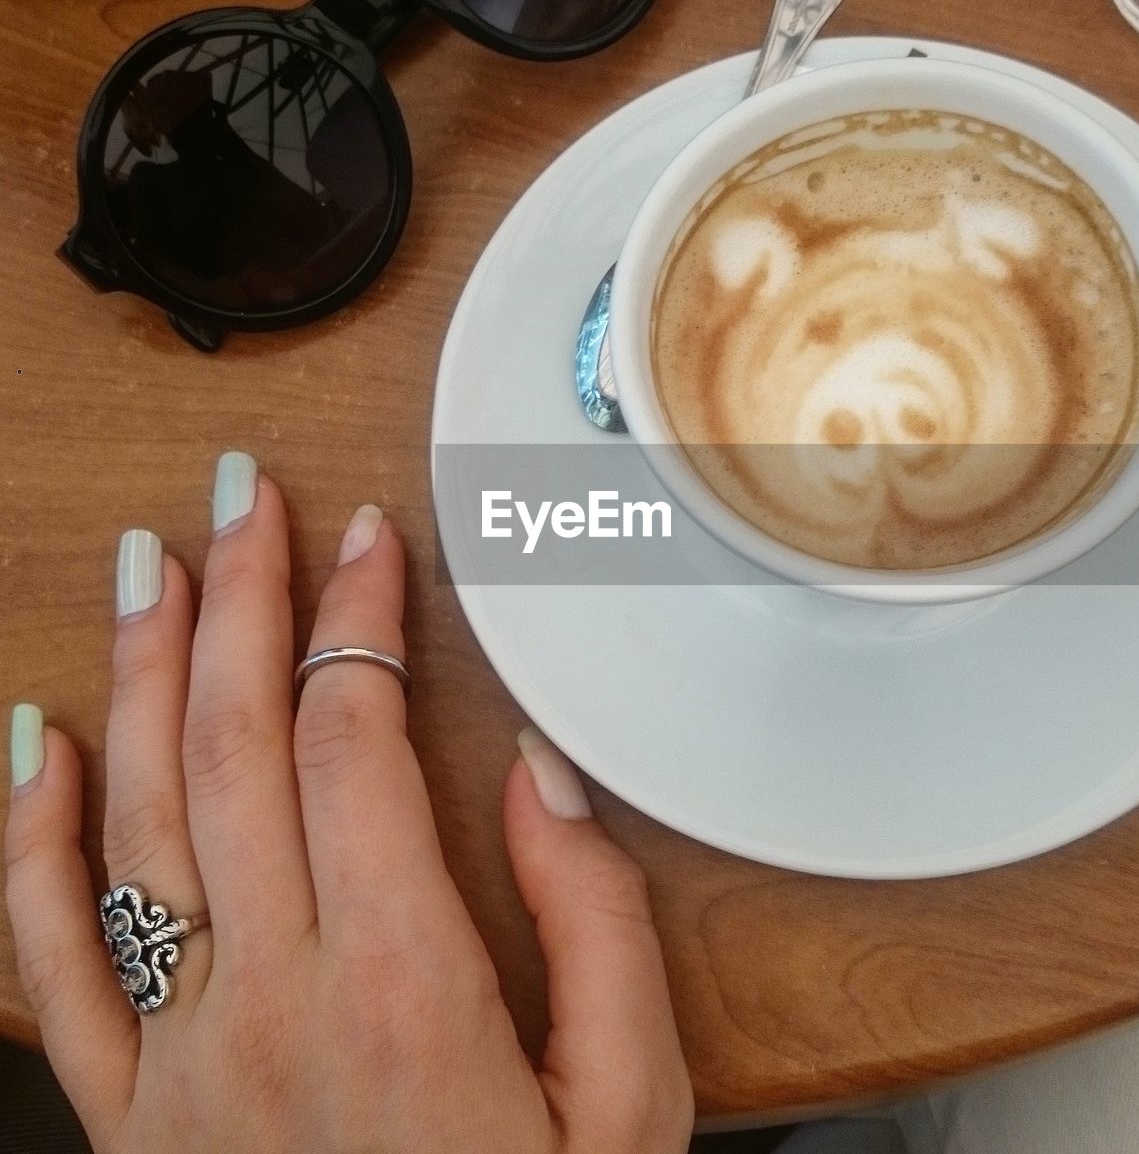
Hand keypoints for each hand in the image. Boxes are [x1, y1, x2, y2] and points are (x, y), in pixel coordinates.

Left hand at [5, 452, 692, 1152]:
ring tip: (149, 562)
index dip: (354, 616)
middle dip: (241, 597)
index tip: (363, 535)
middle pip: (233, 744)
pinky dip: (25, 837)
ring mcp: (178, 1057)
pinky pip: (51, 958)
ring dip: (138, 671)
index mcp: (403, 985)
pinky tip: (34, 738)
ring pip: (137, 817)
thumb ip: (596, 925)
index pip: (350, 739)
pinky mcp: (126, 1113)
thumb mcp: (630, 1108)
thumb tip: (538, 775)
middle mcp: (267, 1000)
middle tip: (244, 495)